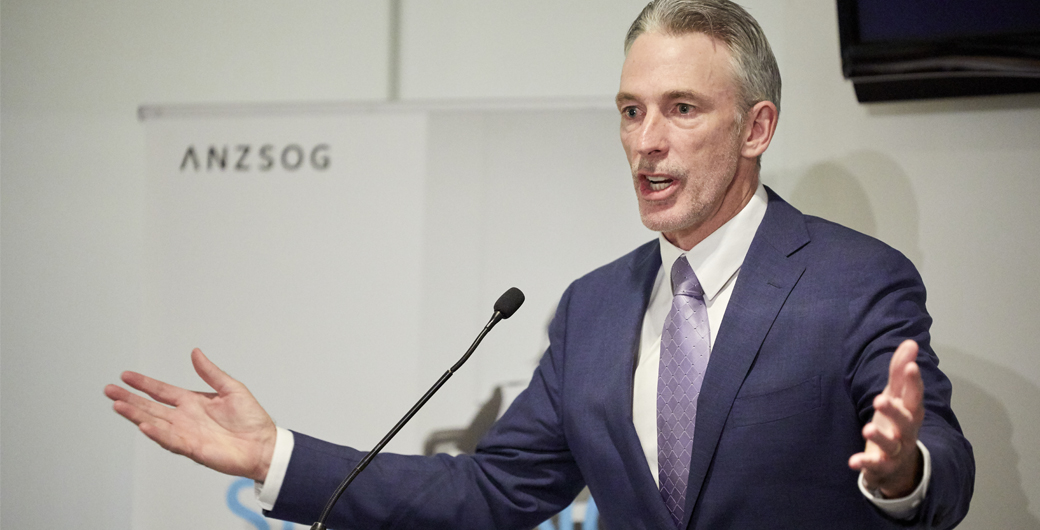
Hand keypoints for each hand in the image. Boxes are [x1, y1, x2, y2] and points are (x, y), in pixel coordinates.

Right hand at [104, 348, 277, 481]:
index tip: (126, 376)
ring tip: (118, 405)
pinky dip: (156, 433)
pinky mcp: (192, 448)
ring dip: (136, 415)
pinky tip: (143, 424)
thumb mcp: (231, 388)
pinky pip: (170, 439)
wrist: (263, 445)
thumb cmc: (251, 419)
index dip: (144, 384)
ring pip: (154, 422)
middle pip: (151, 407)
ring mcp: (186, 433)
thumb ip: (211, 372)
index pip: (162, 391)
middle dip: (130, 399)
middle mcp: (185, 418)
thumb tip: (196, 353)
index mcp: (193, 402)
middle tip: (109, 390)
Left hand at [848, 340, 924, 497]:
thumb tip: (911, 342)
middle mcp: (906, 431)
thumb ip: (900, 371)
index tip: (912, 366)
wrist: (900, 465)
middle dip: (894, 410)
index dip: (914, 382)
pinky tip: (852, 461)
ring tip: (866, 428)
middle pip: (905, 420)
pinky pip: (874, 465)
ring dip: (879, 436)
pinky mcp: (882, 466)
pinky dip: (865, 464)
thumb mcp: (897, 396)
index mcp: (911, 411)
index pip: (914, 395)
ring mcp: (895, 450)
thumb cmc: (897, 423)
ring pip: (890, 444)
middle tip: (879, 399)